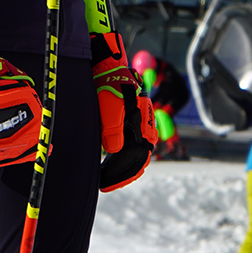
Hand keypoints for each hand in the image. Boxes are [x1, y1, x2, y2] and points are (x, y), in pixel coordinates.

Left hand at [91, 31, 156, 190]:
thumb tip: (114, 150)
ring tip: (107, 177)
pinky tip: (110, 161)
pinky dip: (122, 157)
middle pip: (139, 158)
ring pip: (136, 153)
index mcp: (143, 124)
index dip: (122, 174)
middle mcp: (145, 126)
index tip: (105, 184)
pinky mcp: (134, 122)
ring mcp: (141, 124)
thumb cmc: (110, 85)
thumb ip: (112, 129)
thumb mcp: (109, 106)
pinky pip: (133, 145)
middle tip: (105, 184)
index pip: (138, 157)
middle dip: (123, 173)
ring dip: (123, 166)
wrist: (109, 68)